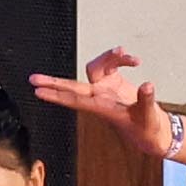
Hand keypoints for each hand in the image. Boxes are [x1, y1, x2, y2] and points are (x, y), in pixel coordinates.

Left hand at [23, 49, 171, 154]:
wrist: (152, 132)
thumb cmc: (147, 129)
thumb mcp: (149, 117)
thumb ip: (148, 100)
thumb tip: (147, 85)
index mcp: (103, 107)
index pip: (75, 100)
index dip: (57, 95)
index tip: (38, 92)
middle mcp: (100, 97)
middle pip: (73, 86)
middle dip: (54, 82)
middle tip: (33, 78)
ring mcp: (105, 89)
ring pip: (95, 68)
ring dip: (109, 57)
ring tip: (125, 53)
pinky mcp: (114, 83)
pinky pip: (111, 65)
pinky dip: (121, 59)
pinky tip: (134, 61)